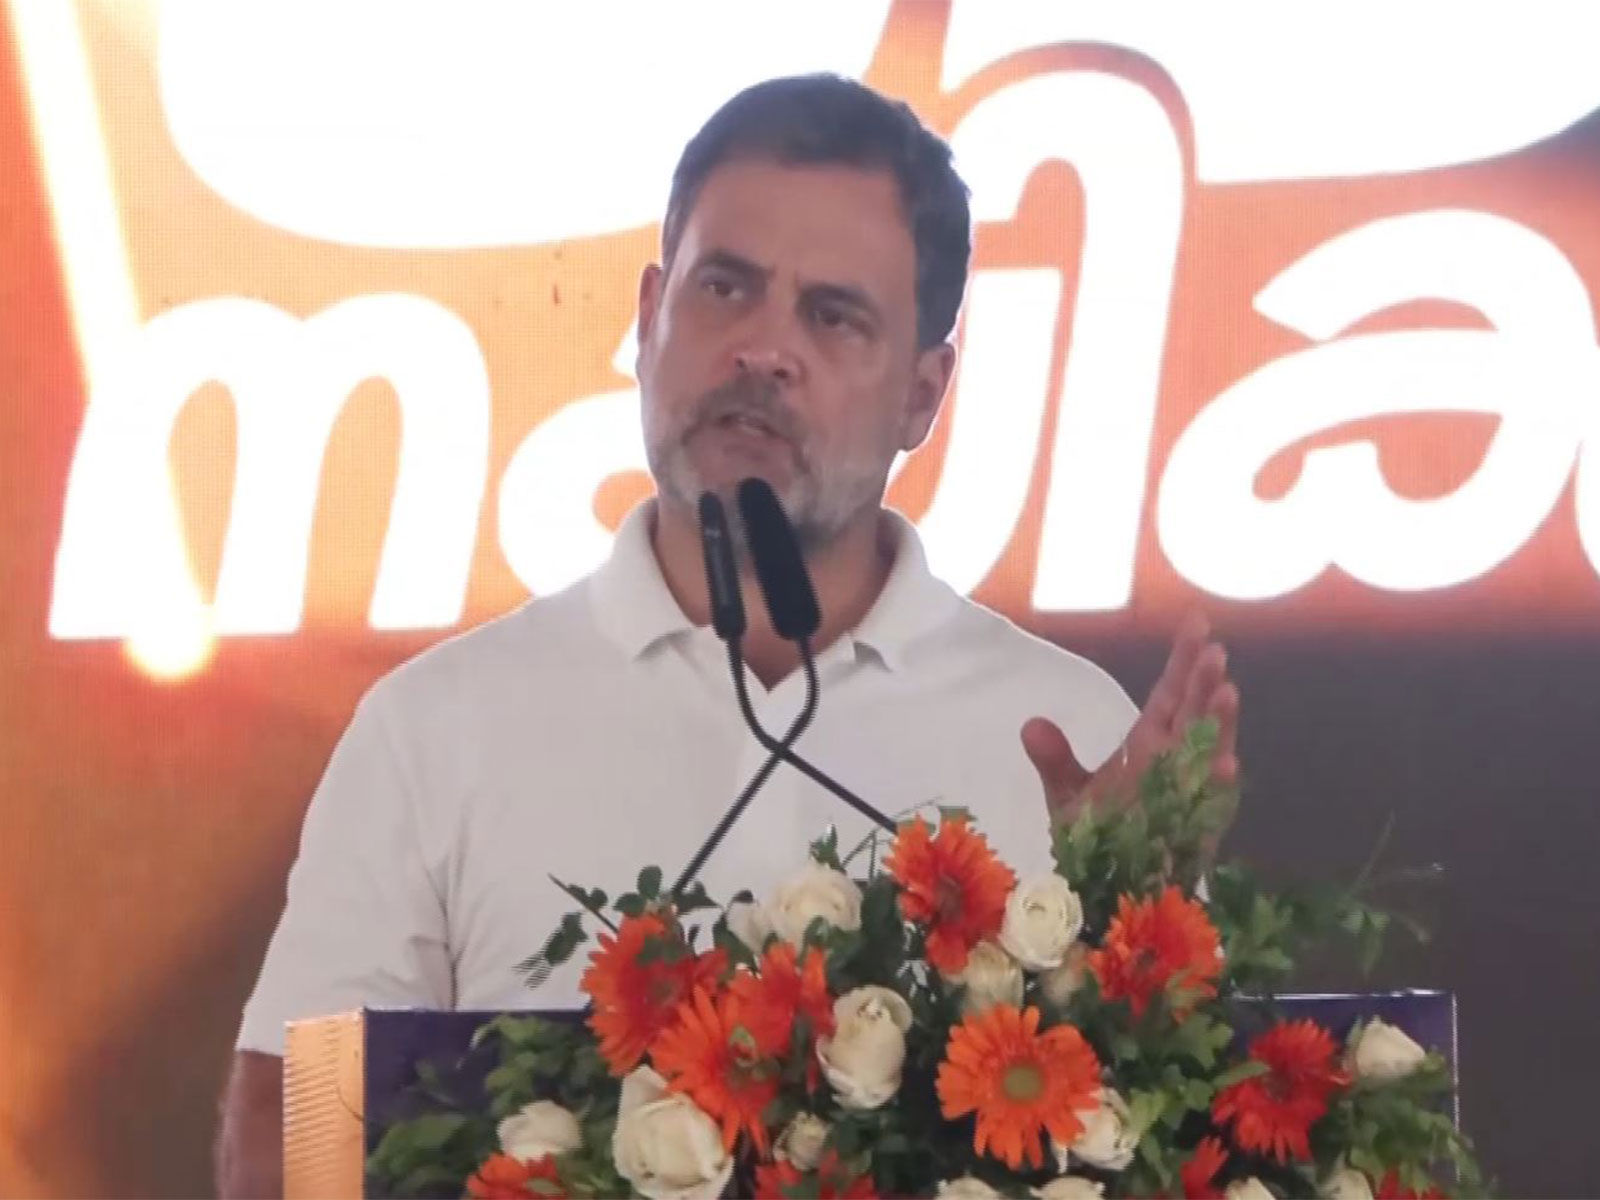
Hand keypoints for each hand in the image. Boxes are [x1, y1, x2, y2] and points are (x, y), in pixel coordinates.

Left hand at [1023, 611, 1239, 824]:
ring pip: (1210, 749)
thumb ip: (1054, 760)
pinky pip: (1211, 803)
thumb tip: (1030, 725)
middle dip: (1206, 683)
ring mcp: (1190, 791)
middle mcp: (1174, 760)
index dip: (1184, 660)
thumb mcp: (1067, 794)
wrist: (1106, 889)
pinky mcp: (1198, 827)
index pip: (1171, 692)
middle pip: (1195, 712)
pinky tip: (1225, 762)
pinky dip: (1217, 783)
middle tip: (1215, 652)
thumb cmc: (1095, 838)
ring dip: (1221, 723)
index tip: (1198, 624)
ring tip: (1228, 692)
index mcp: (1148, 742)